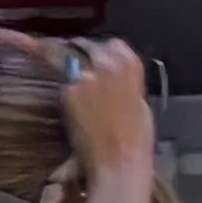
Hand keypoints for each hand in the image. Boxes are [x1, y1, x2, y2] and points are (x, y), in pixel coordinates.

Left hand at [56, 33, 154, 187]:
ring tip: (77, 94)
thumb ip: (124, 80)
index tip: (95, 58)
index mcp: (130, 62)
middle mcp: (107, 62)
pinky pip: (63, 86)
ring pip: (68, 61)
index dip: (101, 51)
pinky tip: (73, 109)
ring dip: (69, 71)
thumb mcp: (138, 98)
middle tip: (79, 74)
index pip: (112, 43)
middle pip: (86, 45)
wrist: (120, 159)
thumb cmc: (136, 137)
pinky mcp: (68, 91)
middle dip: (81, 55)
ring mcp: (85, 75)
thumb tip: (112, 75)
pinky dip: (66, 94)